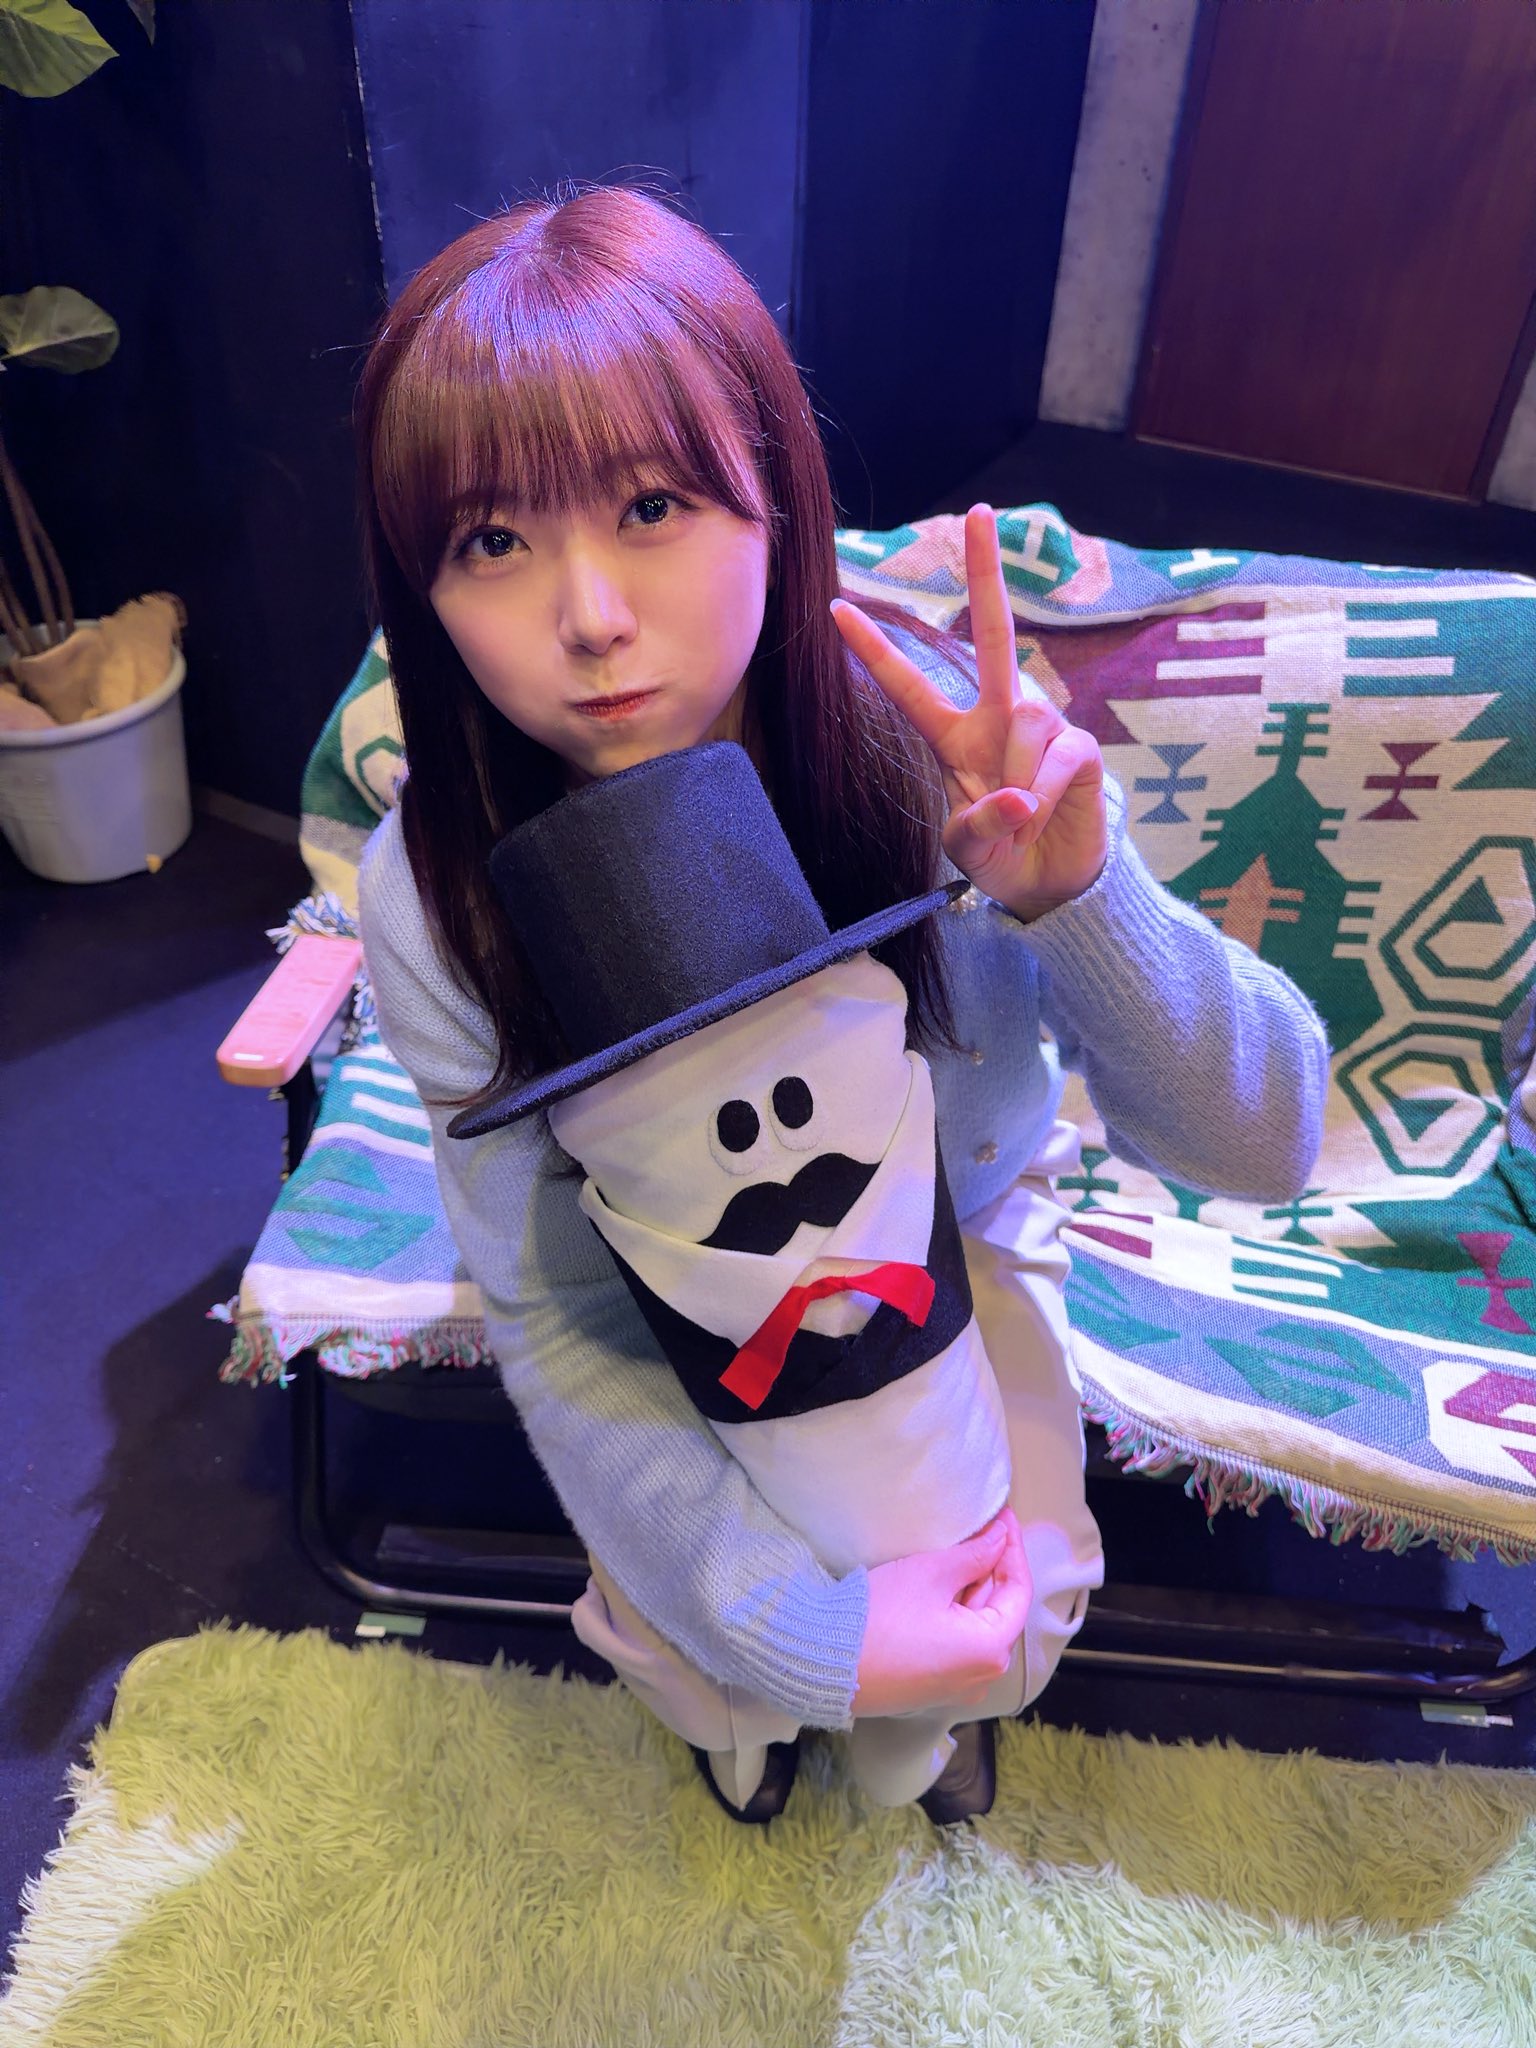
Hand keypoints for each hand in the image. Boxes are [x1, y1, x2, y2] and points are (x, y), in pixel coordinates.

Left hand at [831, 505, 1106, 920]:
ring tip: (1021, 822)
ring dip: (1017, 785)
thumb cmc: (1000, 857)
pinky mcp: (1080, 748)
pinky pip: (1054, 759)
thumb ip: (978, 824)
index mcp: (954, 735)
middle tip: (978, 511)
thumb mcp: (967, 849)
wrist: (1051, 886)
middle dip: (986, 572)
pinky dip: (1043, 798)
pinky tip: (1044, 816)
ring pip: (1022, 726)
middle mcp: (999, 716)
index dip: (875, 650)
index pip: (908, 686)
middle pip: (992, 633)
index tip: (835, 608)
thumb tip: (1019, 796)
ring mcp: (1043, 726)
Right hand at [852, 1506, 1031, 1717]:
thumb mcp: (931, 1573)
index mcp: (990, 1650)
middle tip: (984, 1528)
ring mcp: (957, 1686)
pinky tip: (943, 1586)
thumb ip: (975, 1554)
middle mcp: (982, 1676)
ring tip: (964, 1550)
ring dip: (972, 1588)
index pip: (1017, 1590)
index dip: (1012, 1548)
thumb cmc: (879, 1618)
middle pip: (999, 1610)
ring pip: (976, 1626)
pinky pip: (957, 1643)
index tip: (1003, 1518)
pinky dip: (955, 1612)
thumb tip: (1000, 1538)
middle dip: (992, 1567)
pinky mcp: (932, 1687)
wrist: (826, 1663)